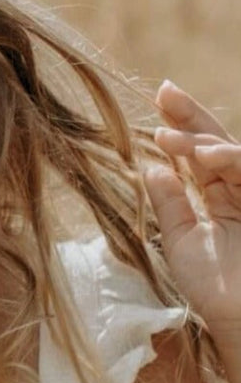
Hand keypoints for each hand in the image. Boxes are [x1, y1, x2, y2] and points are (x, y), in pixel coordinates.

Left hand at [145, 80, 240, 337]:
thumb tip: (150, 166)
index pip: (200, 157)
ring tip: (173, 137)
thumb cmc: (214, 290)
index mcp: (221, 201)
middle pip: (219, 144)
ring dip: (204, 141)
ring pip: (235, 156)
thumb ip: (170, 204)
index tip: (157, 105)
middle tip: (165, 92)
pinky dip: (229, 161)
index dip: (181, 129)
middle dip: (193, 117)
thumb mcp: (181, 242)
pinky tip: (204, 156)